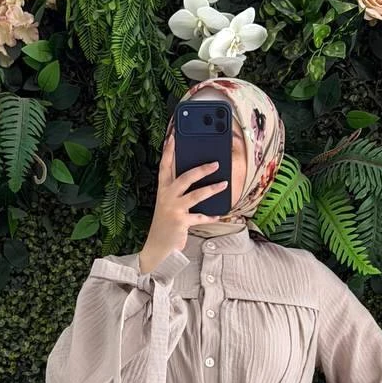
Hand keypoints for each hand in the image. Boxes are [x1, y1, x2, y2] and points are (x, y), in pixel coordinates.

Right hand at [138, 135, 228, 273]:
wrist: (157, 247)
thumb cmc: (165, 223)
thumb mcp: (168, 204)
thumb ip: (177, 191)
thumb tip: (196, 176)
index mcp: (163, 189)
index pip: (165, 166)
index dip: (168, 150)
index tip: (173, 136)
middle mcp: (167, 197)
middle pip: (185, 177)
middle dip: (201, 169)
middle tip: (216, 163)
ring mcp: (174, 209)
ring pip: (196, 195)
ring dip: (212, 189)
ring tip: (224, 184)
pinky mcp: (181, 222)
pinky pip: (200, 217)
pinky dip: (210, 216)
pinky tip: (219, 214)